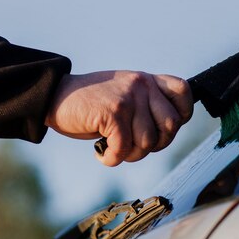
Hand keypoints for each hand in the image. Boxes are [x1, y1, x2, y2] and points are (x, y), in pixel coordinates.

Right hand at [45, 71, 192, 165]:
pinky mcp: (113, 112)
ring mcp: (128, 97)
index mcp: (148, 79)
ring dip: (131, 154)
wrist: (55, 96)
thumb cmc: (93, 103)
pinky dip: (112, 158)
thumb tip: (170, 130)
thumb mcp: (126, 93)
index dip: (181, 116)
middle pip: (170, 125)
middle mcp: (142, 84)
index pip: (183, 93)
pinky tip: (102, 153)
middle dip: (155, 144)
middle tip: (133, 145)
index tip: (161, 128)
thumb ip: (148, 104)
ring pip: (148, 141)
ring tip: (115, 148)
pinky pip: (124, 148)